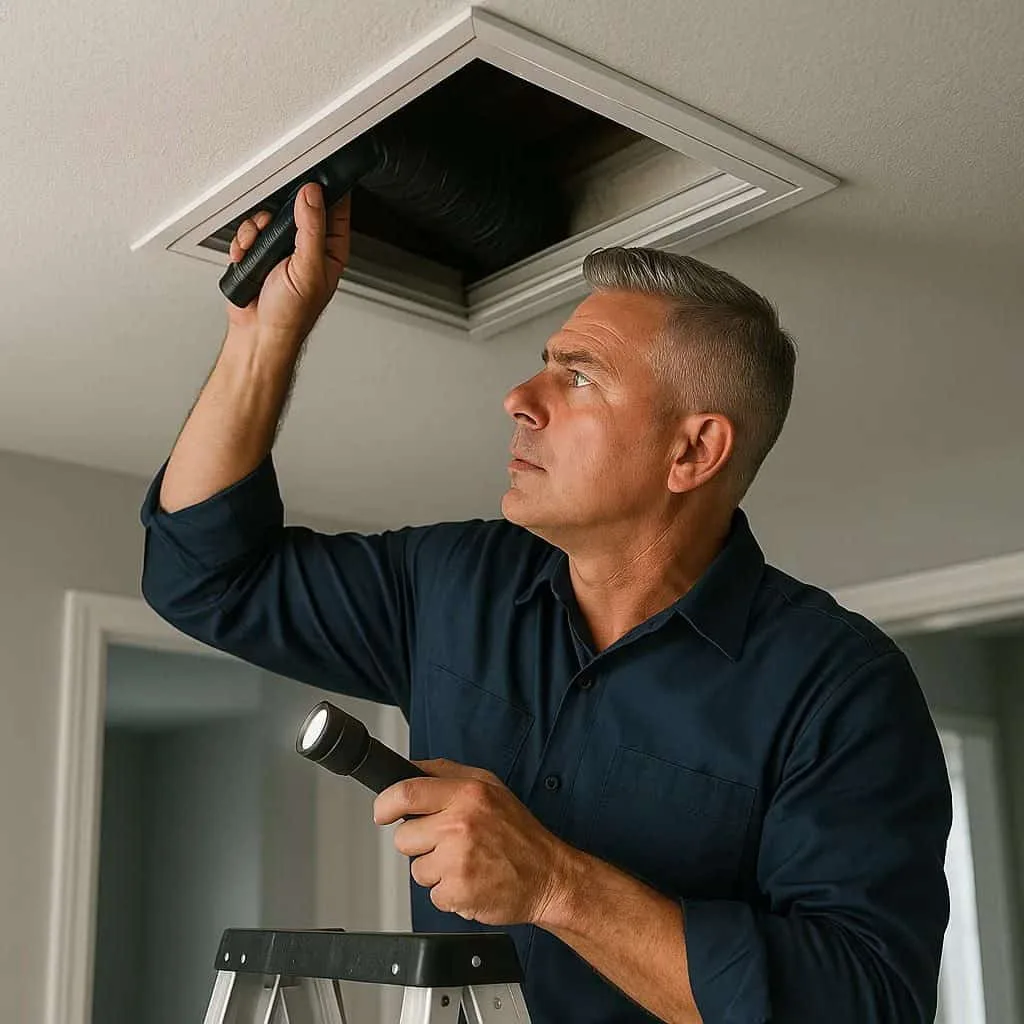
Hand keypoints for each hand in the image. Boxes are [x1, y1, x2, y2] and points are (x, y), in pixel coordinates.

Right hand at [225, 183, 350, 341]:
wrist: (259, 334)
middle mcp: (308, 246)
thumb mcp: (308, 269)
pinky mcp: (259, 252)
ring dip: (257, 229)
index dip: (327, 190)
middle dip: (279, 213)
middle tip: (274, 225)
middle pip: (296, 207)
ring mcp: (282, 249)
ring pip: (269, 216)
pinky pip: (249, 231)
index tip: (314, 177)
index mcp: (330, 250)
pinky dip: (243, 241)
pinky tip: (246, 257)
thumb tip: (312, 195)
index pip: (336, 208)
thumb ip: (312, 229)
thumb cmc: (291, 314)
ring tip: (256, 248)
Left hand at [374, 758, 573, 926]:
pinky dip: (449, 893)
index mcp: (468, 793)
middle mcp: (461, 824)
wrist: (549, 875)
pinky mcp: (458, 892)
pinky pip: (433, 895)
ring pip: (416, 869)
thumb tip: (407, 768)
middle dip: (418, 843)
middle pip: (403, 837)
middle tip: (446, 842)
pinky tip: (471, 880)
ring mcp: (458, 860)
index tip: (382, 812)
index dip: (385, 804)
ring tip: (465, 862)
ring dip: (435, 870)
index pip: (406, 792)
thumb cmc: (519, 832)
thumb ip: (445, 773)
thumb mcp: (489, 785)